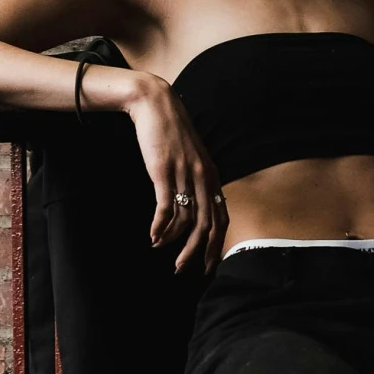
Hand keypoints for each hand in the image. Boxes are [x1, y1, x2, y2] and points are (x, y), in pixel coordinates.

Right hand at [120, 72, 226, 274]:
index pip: (221, 219)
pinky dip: (159, 227)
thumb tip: (198, 207)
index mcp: (212, 176)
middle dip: (195, 252)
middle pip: (206, 226)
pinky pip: (165, 209)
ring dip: (171, 240)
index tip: (207, 265)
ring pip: (184, 220)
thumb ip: (198, 181)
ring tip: (159, 247)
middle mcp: (202, 178)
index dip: (215, 246)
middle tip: (181, 269)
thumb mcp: (192, 157)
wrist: (154, 104)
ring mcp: (184, 175)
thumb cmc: (170, 133)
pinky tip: (153, 236)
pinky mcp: (164, 171)